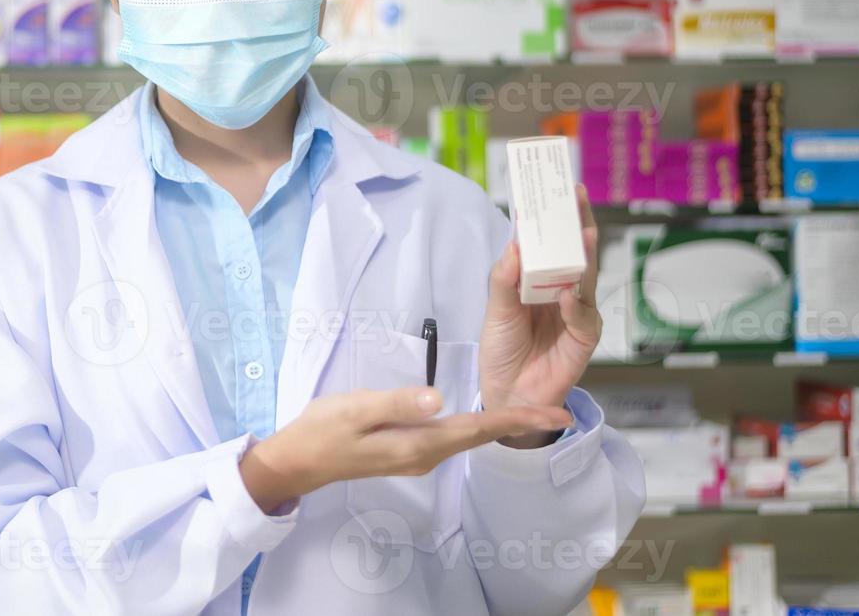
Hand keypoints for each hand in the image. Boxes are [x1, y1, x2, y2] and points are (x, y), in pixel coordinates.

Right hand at [240, 387, 572, 513]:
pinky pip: (454, 437)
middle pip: (480, 436)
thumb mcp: (356, 408)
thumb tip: (438, 397)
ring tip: (532, 411)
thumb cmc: (323, 430)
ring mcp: (418, 455)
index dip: (516, 419)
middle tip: (559, 411)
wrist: (299, 461)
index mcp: (418, 444)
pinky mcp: (409, 450)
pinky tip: (487, 417)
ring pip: (469, 437)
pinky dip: (478, 426)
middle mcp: (425, 454)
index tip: (552, 414)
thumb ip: (398, 402)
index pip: (476, 429)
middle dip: (520, 423)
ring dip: (502, 424)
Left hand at [479, 185, 600, 448]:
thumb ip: (505, 277)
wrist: (506, 393)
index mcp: (541, 281)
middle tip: (576, 195)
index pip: (552, 243)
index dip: (556, 217)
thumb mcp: (496, 308)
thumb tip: (516, 240)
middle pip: (576, 252)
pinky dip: (576, 304)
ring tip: (582, 232)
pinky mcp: (583, 338)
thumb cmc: (502, 348)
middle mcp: (564, 291)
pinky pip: (583, 316)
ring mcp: (577, 313)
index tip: (558, 188)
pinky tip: (568, 292)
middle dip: (577, 222)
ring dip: (584, 255)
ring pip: (586, 278)